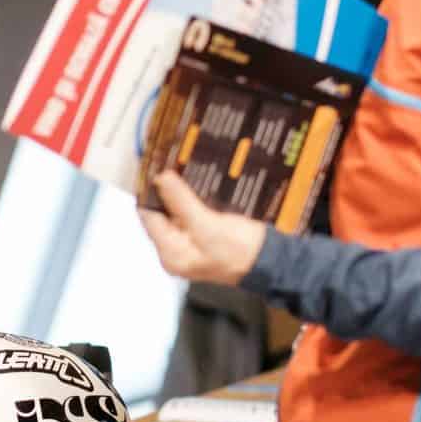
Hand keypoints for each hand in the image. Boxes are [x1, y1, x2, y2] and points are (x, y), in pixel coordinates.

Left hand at [139, 171, 268, 286]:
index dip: (149, 192)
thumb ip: (181, 202)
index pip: (148, 216)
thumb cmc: (241, 250)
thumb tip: (160, 179)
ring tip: (178, 166)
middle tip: (166, 161)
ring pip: (176, 211)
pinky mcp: (205, 234)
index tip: (152, 166)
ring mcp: (191, 242)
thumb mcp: (207, 225)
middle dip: (164, 190)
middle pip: (161, 213)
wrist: (272, 260)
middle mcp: (177, 249)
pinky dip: (191, 197)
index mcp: (171, 253)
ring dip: (177, 191)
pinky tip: (195, 182)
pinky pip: (191, 212)